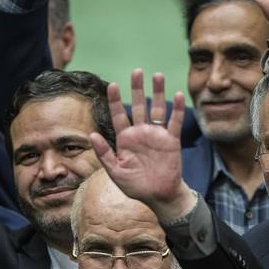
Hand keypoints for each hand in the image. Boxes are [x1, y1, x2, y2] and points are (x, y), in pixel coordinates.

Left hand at [89, 69, 196, 220]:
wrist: (158, 196)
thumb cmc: (135, 186)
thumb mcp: (115, 172)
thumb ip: (104, 153)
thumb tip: (92, 135)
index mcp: (125, 139)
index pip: (119, 115)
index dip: (116, 100)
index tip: (113, 85)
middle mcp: (140, 133)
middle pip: (139, 106)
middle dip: (138, 89)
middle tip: (137, 72)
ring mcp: (156, 135)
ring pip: (157, 109)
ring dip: (158, 93)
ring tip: (157, 75)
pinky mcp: (171, 141)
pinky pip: (174, 122)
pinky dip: (177, 109)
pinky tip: (177, 95)